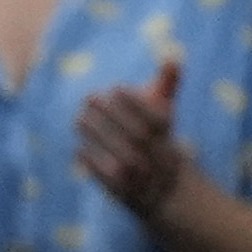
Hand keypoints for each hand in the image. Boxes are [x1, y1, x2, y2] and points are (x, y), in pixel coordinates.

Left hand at [71, 51, 195, 223]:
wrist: (166, 192)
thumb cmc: (159, 142)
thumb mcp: (165, 116)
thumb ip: (167, 87)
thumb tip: (172, 55)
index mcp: (171, 139)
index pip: (157, 120)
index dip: (137, 103)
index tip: (116, 87)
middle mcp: (160, 161)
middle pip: (137, 137)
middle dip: (112, 117)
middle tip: (90, 97)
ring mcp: (143, 180)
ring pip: (122, 159)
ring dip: (98, 137)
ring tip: (79, 118)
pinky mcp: (125, 195)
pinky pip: (109, 181)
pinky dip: (93, 165)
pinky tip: (79, 150)